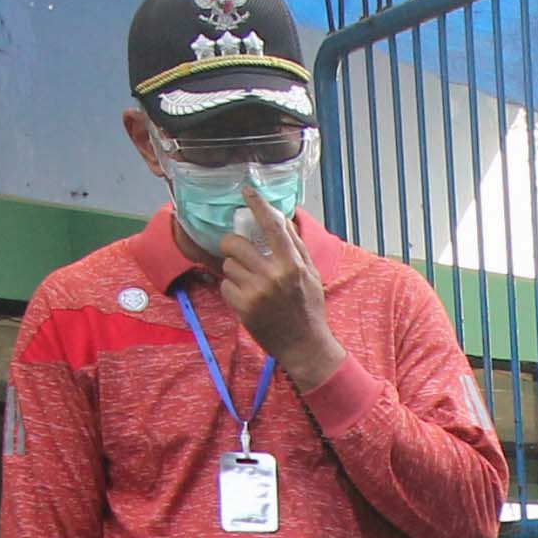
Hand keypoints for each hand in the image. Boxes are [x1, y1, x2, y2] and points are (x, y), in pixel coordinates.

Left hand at [219, 189, 342, 389]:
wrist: (305, 345)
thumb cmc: (309, 308)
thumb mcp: (311, 274)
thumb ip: (296, 247)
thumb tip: (281, 220)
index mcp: (292, 264)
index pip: (272, 226)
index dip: (258, 205)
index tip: (247, 191)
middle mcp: (274, 276)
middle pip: (236, 244)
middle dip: (231, 245)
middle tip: (236, 250)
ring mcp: (257, 293)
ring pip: (229, 266)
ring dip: (234, 270)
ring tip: (248, 281)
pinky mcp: (244, 308)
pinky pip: (225, 287)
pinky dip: (232, 290)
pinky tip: (246, 297)